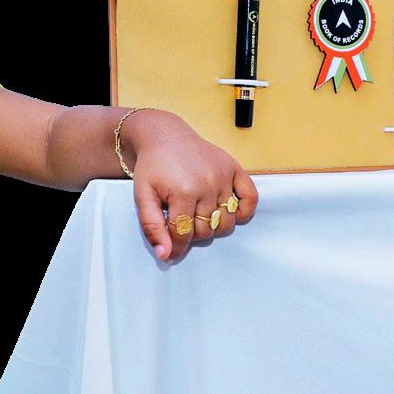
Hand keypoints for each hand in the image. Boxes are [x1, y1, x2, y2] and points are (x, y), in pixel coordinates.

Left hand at [126, 111, 258, 263]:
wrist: (166, 137)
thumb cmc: (153, 168)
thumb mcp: (143, 196)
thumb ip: (152, 227)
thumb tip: (166, 256)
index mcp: (183, 191)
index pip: (184, 234)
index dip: (176, 247)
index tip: (170, 251)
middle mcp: (207, 183)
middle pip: (206, 231)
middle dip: (192, 233)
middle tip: (181, 221)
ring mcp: (224, 176)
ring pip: (227, 222)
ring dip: (213, 226)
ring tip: (198, 215)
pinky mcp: (235, 169)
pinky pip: (251, 199)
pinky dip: (243, 212)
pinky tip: (227, 211)